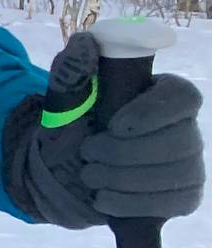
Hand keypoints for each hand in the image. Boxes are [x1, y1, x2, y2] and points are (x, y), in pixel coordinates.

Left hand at [3, 30, 205, 227]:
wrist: (59, 168)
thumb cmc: (69, 125)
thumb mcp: (63, 98)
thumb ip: (72, 70)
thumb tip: (87, 42)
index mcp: (161, 93)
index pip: (182, 97)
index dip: (154, 112)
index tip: (114, 125)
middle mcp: (184, 127)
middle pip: (181, 141)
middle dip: (127, 153)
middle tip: (87, 153)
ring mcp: (188, 163)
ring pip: (178, 175)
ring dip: (126, 179)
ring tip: (89, 175)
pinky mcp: (182, 196)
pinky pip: (174, 203)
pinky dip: (135, 204)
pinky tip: (104, 200)